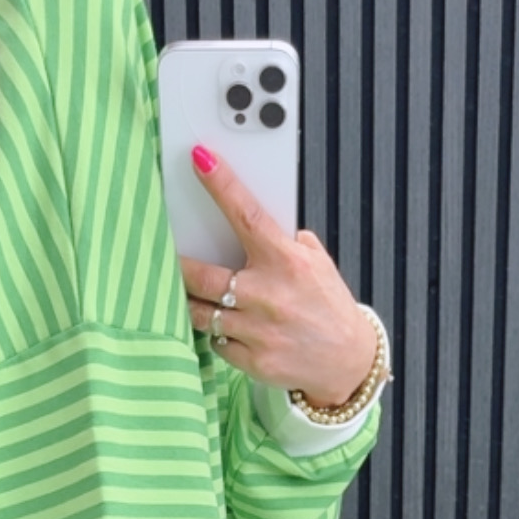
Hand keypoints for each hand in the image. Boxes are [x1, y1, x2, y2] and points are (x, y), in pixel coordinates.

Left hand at [180, 148, 377, 408]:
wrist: (347, 360)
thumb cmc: (328, 305)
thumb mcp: (316, 263)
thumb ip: (286, 243)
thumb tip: (250, 222)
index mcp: (286, 261)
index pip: (245, 214)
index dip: (220, 184)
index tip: (200, 158)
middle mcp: (267, 295)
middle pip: (202, 276)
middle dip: (182, 265)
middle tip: (170, 255)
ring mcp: (257, 331)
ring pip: (202, 313)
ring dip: (196, 302)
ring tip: (199, 295)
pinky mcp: (252, 360)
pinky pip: (218, 342)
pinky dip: (220, 333)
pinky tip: (232, 327)